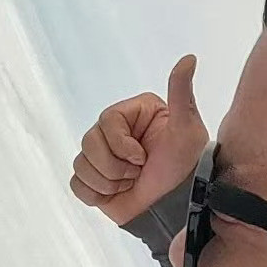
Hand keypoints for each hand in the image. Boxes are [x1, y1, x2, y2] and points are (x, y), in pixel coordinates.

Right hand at [70, 53, 207, 223]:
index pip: (106, 121)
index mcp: (132, 114)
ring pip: (81, 165)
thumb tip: (189, 58)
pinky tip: (117, 194)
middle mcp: (114, 131)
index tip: (143, 158)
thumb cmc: (185, 168)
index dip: (120, 145)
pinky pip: (77, 184)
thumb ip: (182, 93)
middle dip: (115, 167)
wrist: (176, 208)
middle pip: (88, 142)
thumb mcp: (187, 129)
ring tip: (131, 184)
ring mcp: (102, 156)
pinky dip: (96, 194)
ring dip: (108, 182)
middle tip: (138, 173)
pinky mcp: (93, 180)